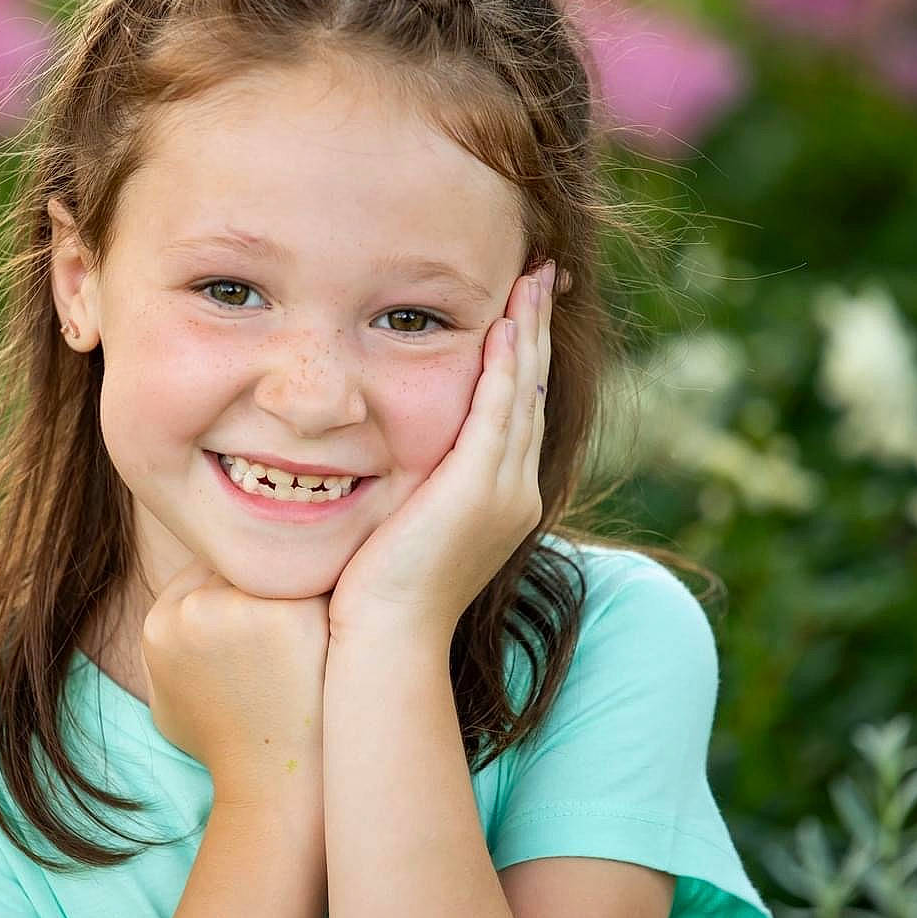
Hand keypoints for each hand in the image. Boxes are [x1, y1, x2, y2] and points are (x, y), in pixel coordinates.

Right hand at [138, 555, 329, 804]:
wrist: (273, 788)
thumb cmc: (227, 745)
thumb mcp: (168, 699)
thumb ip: (169, 645)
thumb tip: (186, 605)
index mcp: (160, 624)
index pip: (206, 568)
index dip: (243, 588)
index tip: (269, 616)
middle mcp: (194, 610)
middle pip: (244, 562)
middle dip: (272, 578)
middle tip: (299, 622)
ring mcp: (241, 609)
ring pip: (282, 562)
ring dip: (305, 580)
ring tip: (322, 629)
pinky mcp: (293, 615)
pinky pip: (322, 576)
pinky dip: (336, 595)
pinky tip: (342, 628)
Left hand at [326, 259, 554, 647]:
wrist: (387, 642)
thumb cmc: (376, 598)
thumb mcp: (401, 529)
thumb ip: (408, 490)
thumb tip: (379, 463)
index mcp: (502, 500)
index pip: (518, 411)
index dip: (521, 359)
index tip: (519, 311)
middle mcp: (516, 491)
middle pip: (533, 391)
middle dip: (536, 330)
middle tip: (540, 275)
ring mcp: (505, 489)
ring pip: (524, 391)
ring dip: (527, 331)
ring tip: (530, 280)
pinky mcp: (481, 487)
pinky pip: (500, 410)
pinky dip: (505, 364)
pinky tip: (503, 324)